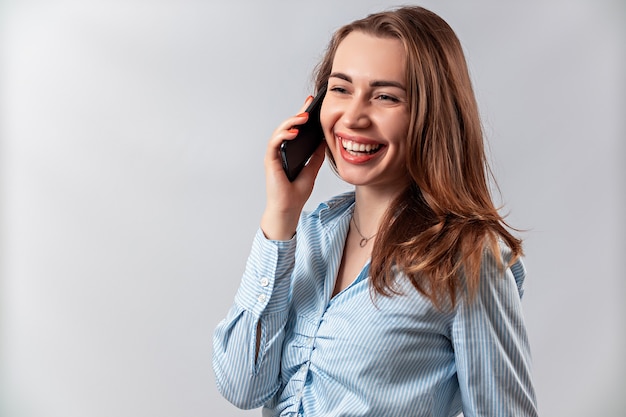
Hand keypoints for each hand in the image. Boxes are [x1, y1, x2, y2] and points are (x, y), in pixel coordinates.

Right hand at [260, 97, 325, 239]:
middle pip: (288, 127)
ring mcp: (274, 155)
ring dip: (291, 122)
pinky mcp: (270, 160)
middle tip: (309, 103)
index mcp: (291, 151)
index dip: (303, 116)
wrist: (289, 208)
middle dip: (298, 114)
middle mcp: (281, 150)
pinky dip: (283, 135)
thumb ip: (317, 155)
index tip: (312, 104)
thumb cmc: (297, 192)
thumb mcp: (313, 169)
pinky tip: (294, 132)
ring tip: (304, 117)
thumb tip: (325, 139)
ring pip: (280, 131)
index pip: (296, 129)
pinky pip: (274, 143)